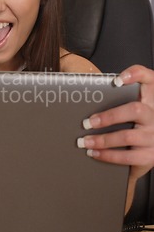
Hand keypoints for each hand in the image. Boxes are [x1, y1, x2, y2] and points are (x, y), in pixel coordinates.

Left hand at [77, 64, 153, 181]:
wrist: (152, 148)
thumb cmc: (136, 125)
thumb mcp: (132, 108)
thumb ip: (117, 99)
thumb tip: (87, 99)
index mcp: (150, 99)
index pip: (148, 79)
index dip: (135, 75)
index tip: (117, 80)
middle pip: (135, 110)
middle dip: (109, 116)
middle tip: (88, 122)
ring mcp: (153, 136)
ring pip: (127, 136)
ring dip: (102, 140)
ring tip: (85, 141)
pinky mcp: (150, 155)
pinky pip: (127, 156)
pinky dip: (108, 155)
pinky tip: (95, 153)